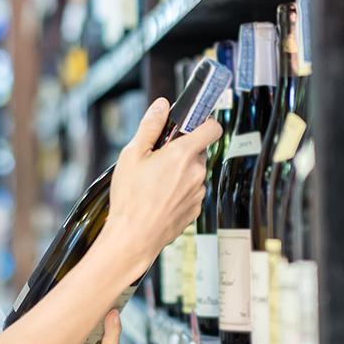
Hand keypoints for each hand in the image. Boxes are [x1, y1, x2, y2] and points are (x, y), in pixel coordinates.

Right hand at [102, 97, 221, 276]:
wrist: (133, 238)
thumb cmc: (130, 199)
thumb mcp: (132, 155)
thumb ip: (150, 126)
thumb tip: (161, 105)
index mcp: (183, 154)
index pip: (212, 128)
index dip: (204, 121)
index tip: (192, 122)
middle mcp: (197, 173)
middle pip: (198, 151)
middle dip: (182, 150)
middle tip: (158, 158)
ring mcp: (198, 193)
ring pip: (194, 172)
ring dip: (181, 172)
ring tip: (155, 182)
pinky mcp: (195, 210)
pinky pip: (191, 191)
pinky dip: (180, 190)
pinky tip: (159, 197)